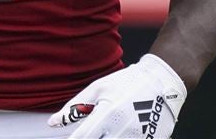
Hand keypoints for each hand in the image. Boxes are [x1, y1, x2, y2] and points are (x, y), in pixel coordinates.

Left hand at [49, 54, 185, 137]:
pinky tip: (121, 132)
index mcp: (107, 115)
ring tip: (107, 128)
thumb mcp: (97, 89)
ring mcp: (139, 138)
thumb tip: (53, 123)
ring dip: (107, 138)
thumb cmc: (127, 83)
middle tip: (92, 131)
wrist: (162, 82)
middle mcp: (123, 130)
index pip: (83, 137)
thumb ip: (74, 108)